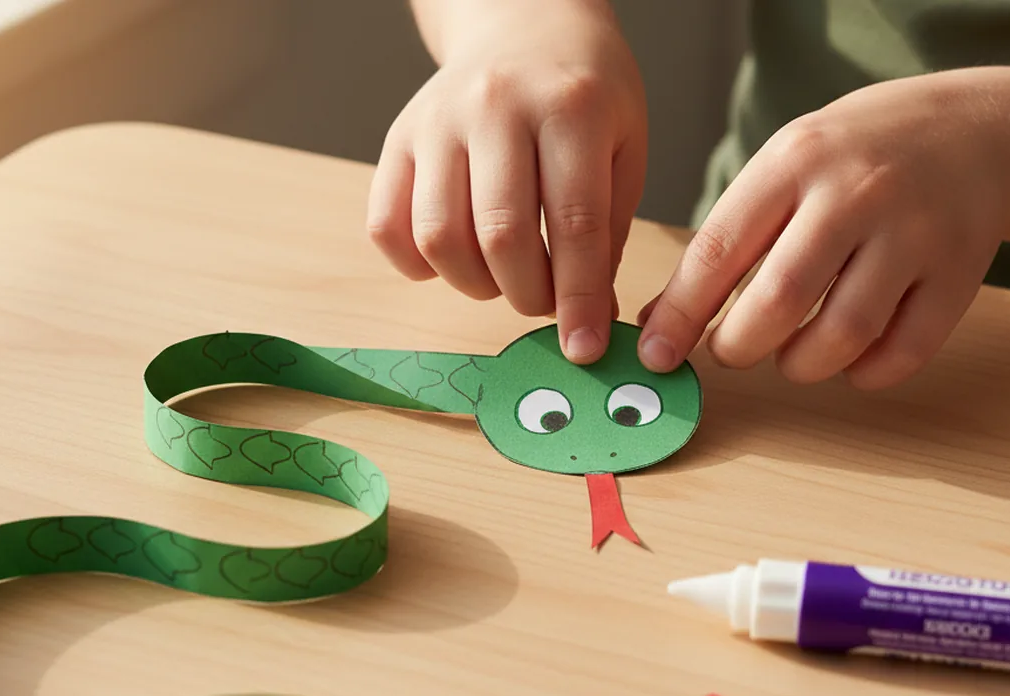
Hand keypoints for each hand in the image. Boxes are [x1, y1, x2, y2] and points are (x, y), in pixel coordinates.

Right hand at [367, 0, 646, 363]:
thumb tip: (589, 320)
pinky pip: (386, 227)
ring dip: (474, 284)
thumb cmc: (583, 94)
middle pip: (500, 236)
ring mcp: (437, 121)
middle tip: (545, 302)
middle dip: (527, 295)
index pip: (575, 225)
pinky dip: (418, 265)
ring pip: (438, 238)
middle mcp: (496, 107)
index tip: (584, 348)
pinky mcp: (397, 139)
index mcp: (570, 107)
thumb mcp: (623, 147)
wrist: (523, 23)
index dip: (579, 299)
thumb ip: (607, 233)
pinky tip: (454, 257)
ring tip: (502, 276)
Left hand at [637, 68, 1009, 388]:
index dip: (679, 315)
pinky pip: (902, 352)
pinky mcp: (959, 272)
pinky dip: (864, 373)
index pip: (719, 251)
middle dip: (738, 346)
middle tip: (731, 349)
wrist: (973, 130)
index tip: (656, 354)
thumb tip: (660, 321)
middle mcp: (856, 194)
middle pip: (779, 300)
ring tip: (789, 353)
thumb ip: (725, 240)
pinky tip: (849, 358)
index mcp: (794, 161)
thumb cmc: (853, 159)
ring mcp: (915, 233)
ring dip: (799, 364)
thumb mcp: (781, 169)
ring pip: (842, 335)